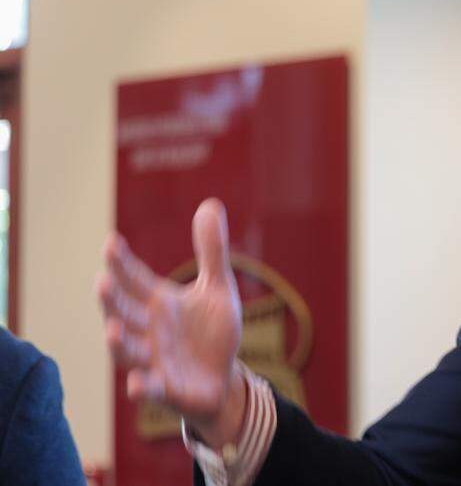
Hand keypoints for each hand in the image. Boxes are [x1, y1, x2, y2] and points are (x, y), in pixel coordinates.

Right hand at [95, 198, 244, 446]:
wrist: (224, 378)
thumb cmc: (212, 332)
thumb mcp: (218, 288)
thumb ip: (211, 251)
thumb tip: (210, 203)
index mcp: (158, 303)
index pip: (134, 280)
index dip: (122, 263)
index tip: (112, 243)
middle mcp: (148, 330)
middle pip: (123, 313)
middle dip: (112, 300)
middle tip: (102, 282)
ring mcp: (154, 361)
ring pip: (128, 352)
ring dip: (119, 343)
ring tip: (112, 330)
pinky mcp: (167, 390)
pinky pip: (150, 389)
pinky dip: (142, 386)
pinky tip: (136, 383)